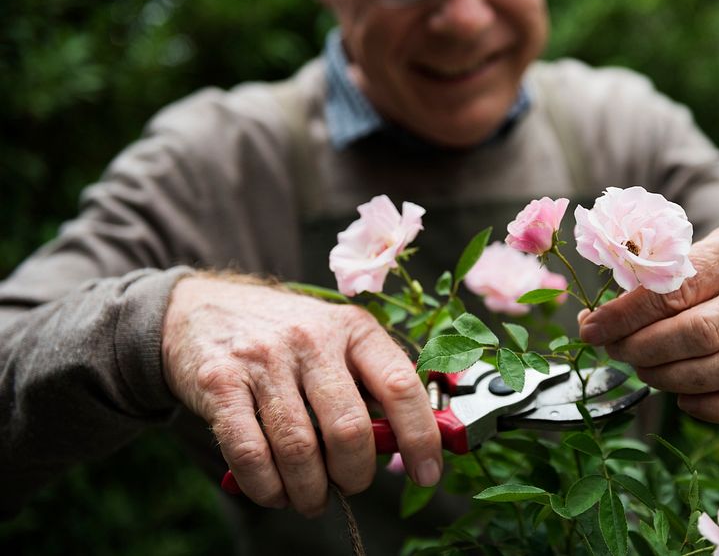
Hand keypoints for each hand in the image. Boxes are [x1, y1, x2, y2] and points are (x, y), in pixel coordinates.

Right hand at [161, 274, 441, 516]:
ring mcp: (263, 360)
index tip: (427, 473)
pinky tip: (274, 492)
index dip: (420, 436)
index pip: (400, 385)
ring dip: (310, 491)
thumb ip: (372, 382)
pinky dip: (267, 487)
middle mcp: (311, 340)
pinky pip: (250, 454)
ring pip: (299, 449)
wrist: (202, 308)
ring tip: (311, 498)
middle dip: (355, 474)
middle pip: (348, 428)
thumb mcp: (338, 339)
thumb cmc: (287, 336)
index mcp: (353, 328)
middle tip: (351, 486)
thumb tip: (407, 444)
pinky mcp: (220, 384)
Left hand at [579, 223, 718, 424]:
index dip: (628, 314)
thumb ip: (648, 282)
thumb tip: (592, 321)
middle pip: (703, 330)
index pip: (678, 287)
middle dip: (647, 349)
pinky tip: (685, 401)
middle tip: (618, 353)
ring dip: (676, 378)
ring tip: (646, 373)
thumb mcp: (692, 255)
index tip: (592, 329)